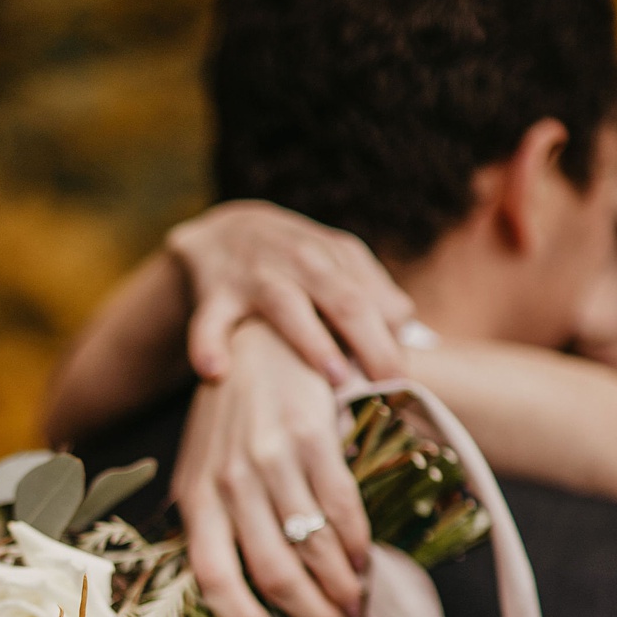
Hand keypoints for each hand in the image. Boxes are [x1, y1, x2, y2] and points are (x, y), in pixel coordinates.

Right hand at [167, 201, 414, 388]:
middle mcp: (299, 262)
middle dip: (371, 342)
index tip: (403, 382)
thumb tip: (409, 335)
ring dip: (312, 340)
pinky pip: (208, 323)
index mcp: (335, 259)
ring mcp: (255, 277)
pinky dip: (207, 345)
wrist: (223, 232)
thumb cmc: (294, 264)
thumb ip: (374, 297)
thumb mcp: (337, 266)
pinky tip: (214, 372)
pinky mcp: (213, 297)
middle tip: (390, 384)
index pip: (373, 301)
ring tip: (336, 375)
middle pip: (344, 300)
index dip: (392, 341)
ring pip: (286, 305)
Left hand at [173, 320, 370, 616]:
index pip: (212, 575)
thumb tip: (250, 596)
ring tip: (357, 610)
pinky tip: (364, 563)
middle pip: (272, 572)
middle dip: (311, 615)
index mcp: (196, 497)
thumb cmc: (233, 419)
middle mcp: (229, 482)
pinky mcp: (311, 437)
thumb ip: (218, 522)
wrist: (259, 341)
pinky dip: (357, 546)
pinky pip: (341, 508)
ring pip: (310, 547)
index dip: (239, 616)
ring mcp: (270, 460)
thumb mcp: (206, 469)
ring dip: (342, 589)